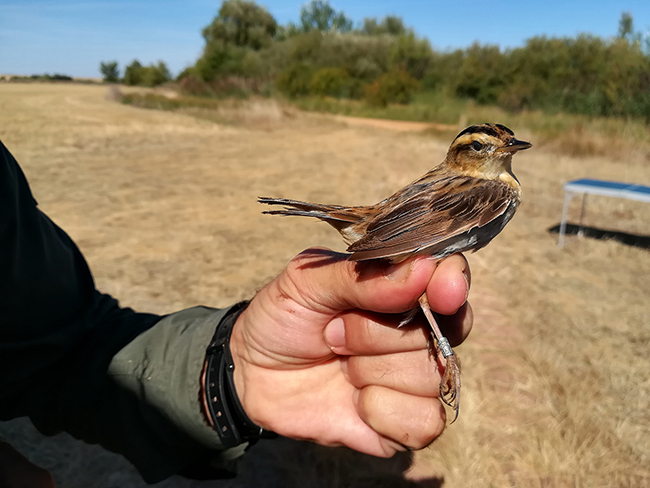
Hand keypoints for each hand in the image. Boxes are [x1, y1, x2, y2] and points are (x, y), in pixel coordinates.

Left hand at [229, 249, 471, 455]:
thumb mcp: (307, 282)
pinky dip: (379, 411)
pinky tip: (354, 401)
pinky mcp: (405, 423)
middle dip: (375, 333)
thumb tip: (422, 270)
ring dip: (370, 371)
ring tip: (339, 362)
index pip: (451, 277)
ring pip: (431, 375)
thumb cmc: (284, 317)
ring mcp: (414, 378)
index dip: (452, 284)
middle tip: (333, 333)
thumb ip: (361, 275)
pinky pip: (422, 421)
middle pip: (441, 332)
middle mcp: (418, 330)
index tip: (442, 292)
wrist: (252, 373)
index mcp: (401, 286)